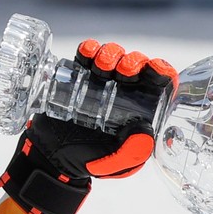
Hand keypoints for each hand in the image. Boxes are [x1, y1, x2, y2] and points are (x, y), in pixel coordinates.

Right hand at [0, 40, 176, 213]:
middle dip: (133, 61)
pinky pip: (88, 55)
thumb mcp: (114, 164)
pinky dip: (89, 49)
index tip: (153, 70)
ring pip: (115, 55)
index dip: (161, 71)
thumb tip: (145, 131)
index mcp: (141, 112)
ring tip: (101, 67)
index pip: (160, 85)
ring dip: (111, 54)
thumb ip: (131, 153)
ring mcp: (103, 82)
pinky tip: (86, 56)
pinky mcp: (81, 75)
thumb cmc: (86, 160)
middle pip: (138, 64)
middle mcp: (125, 93)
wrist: (51, 154)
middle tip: (123, 73)